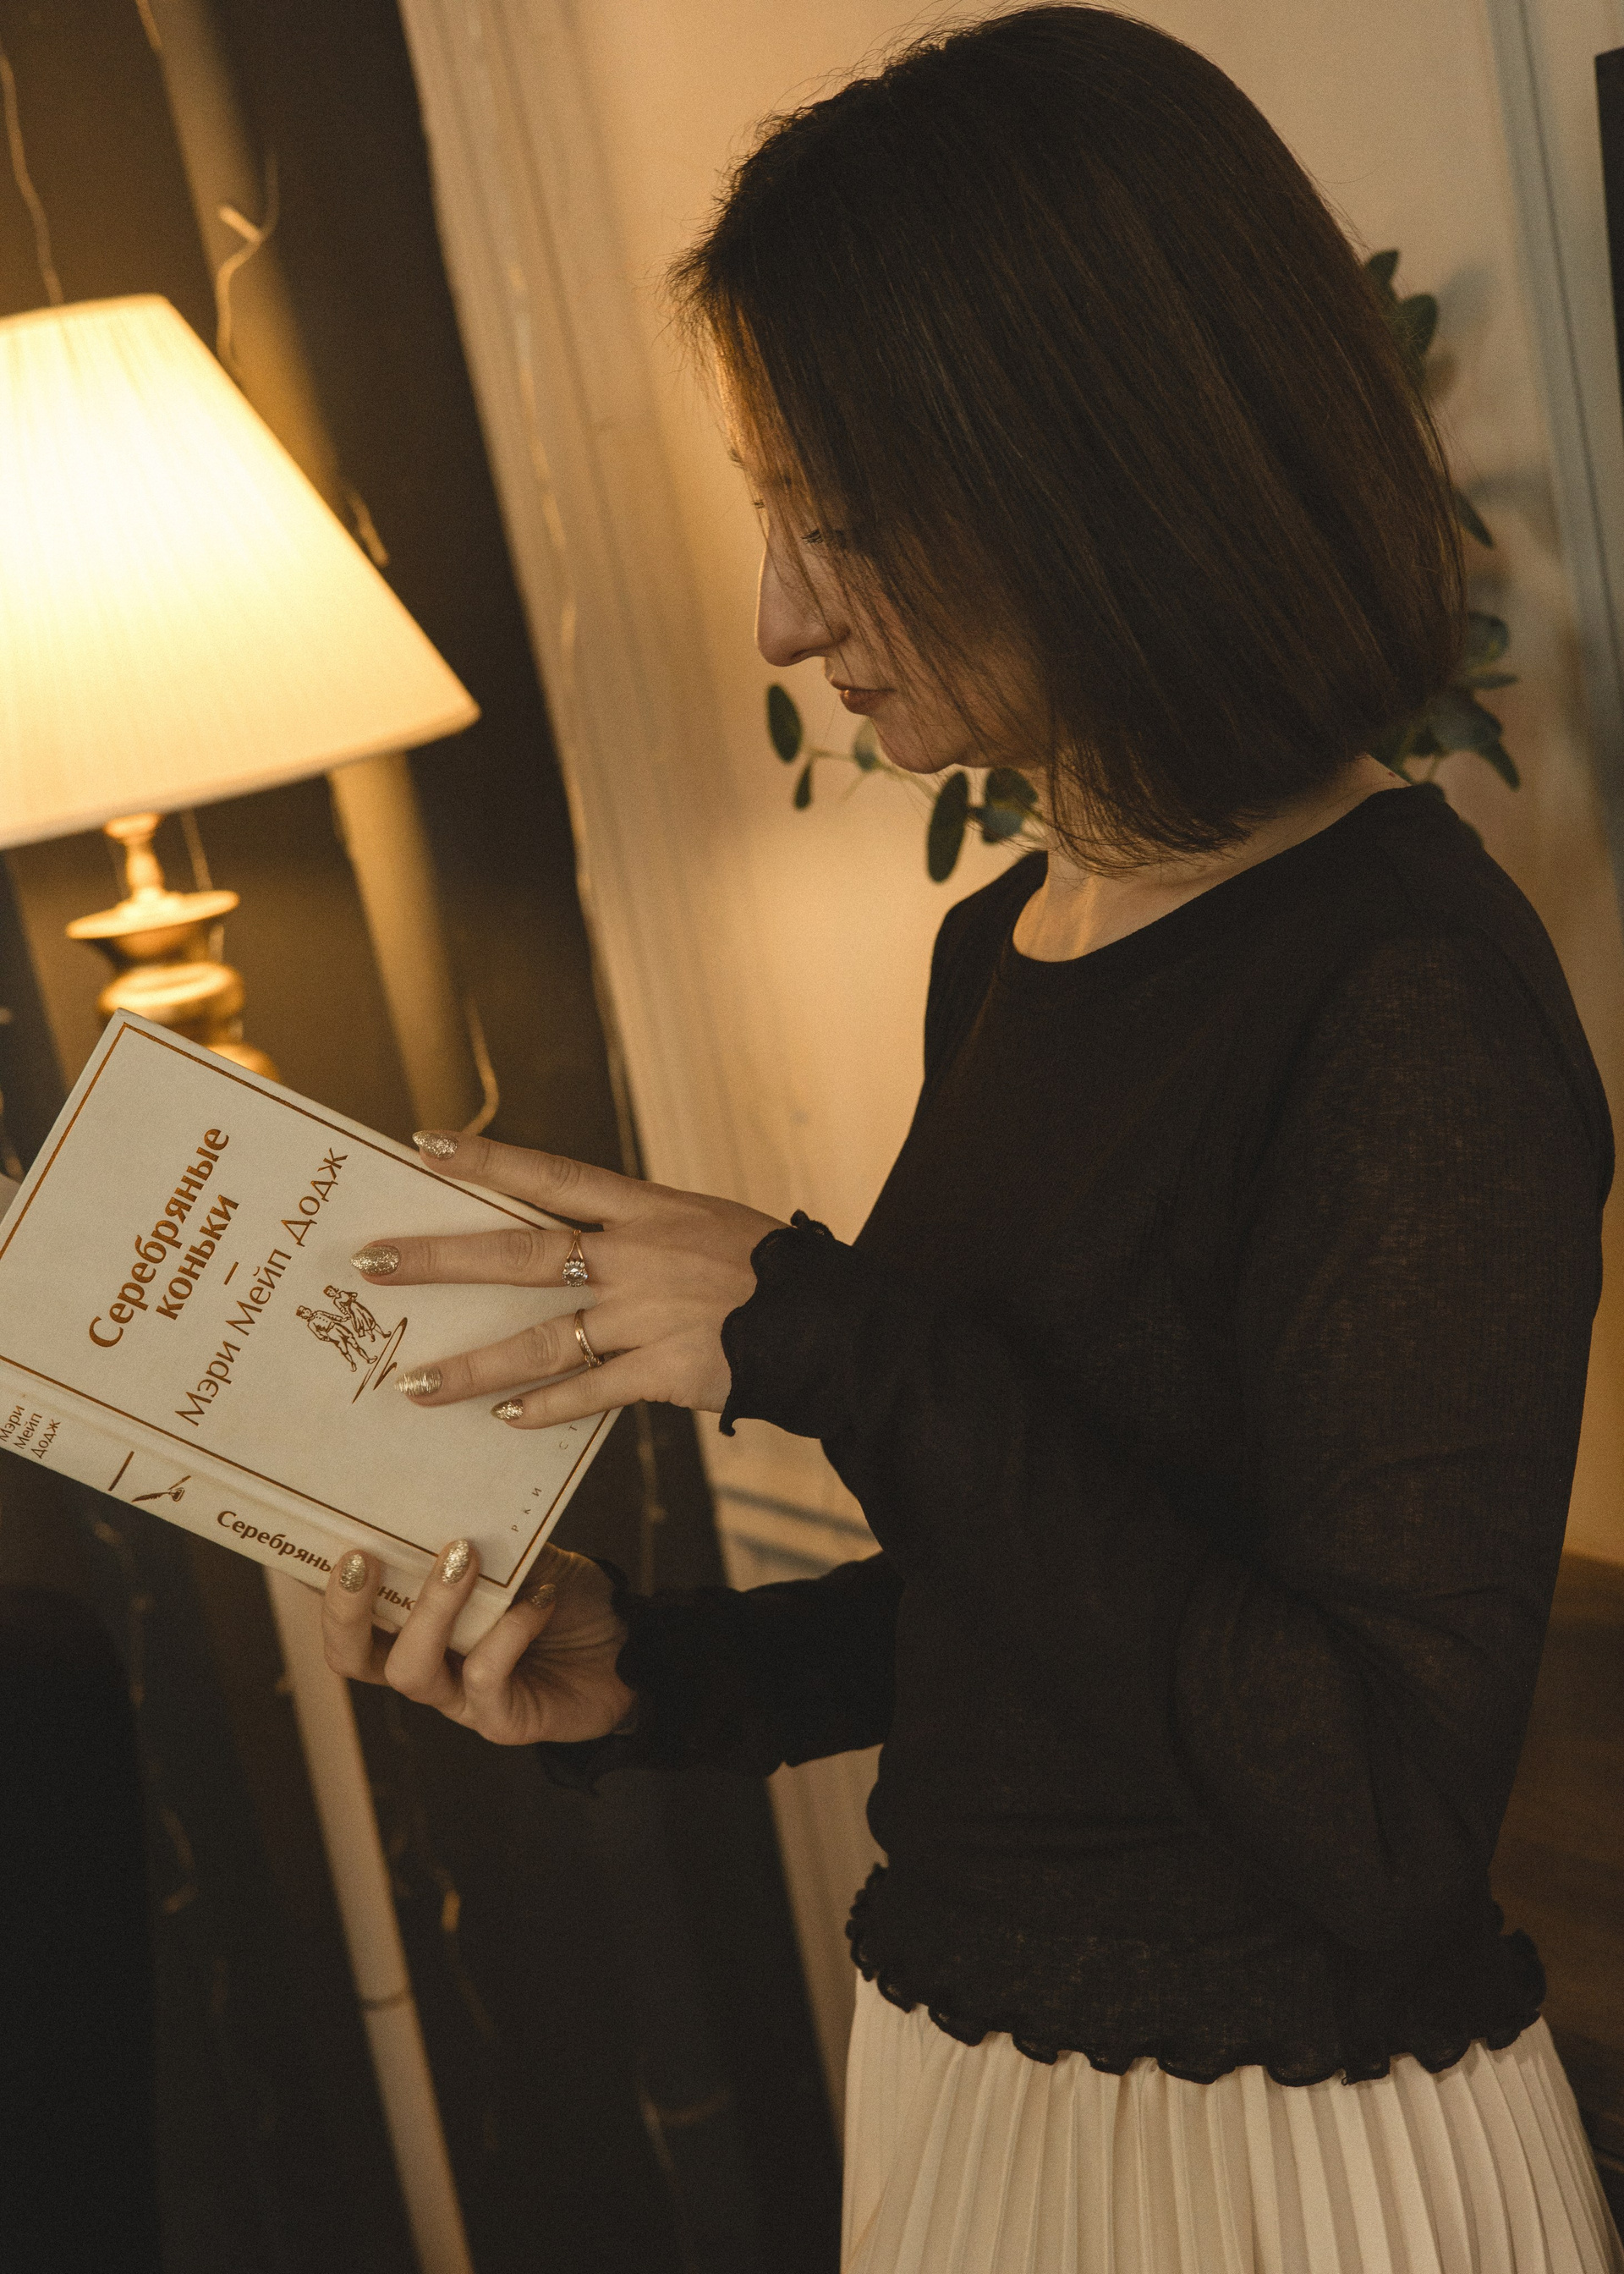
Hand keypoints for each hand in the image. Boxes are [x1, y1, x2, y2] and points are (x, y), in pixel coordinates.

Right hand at [322, 1539, 634, 1743]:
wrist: (632, 1647)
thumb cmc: (565, 1599)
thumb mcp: (521, 1555)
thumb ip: (483, 1536)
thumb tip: (445, 1493)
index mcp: (417, 1624)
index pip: (352, 1612)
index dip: (320, 1586)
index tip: (309, 1539)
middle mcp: (427, 1664)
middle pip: (351, 1657)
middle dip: (344, 1609)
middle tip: (359, 1555)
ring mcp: (459, 1699)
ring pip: (410, 1670)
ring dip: (431, 1610)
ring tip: (461, 1557)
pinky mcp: (501, 1721)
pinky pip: (485, 1677)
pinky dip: (509, 1631)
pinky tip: (538, 1599)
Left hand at [353, 1131, 784, 1425]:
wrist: (834, 1322)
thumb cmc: (770, 1270)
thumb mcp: (706, 1224)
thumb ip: (641, 1234)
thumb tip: (582, 1245)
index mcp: (647, 1209)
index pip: (551, 1176)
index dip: (488, 1160)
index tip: (427, 1144)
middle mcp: (636, 1257)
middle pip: (519, 1254)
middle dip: (439, 1259)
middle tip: (371, 1263)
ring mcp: (646, 1316)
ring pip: (540, 1340)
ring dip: (472, 1365)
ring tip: (414, 1385)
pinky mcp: (663, 1372)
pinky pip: (588, 1393)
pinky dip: (545, 1407)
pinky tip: (502, 1418)